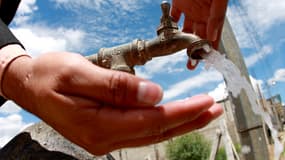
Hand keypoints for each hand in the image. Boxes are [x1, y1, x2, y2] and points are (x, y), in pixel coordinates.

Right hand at [2, 49, 222, 154]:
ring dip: (178, 123)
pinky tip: (172, 117)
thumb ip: (116, 87)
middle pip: (155, 131)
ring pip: (149, 133)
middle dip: (188, 121)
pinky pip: (139, 130)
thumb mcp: (78, 73)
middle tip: (214, 110)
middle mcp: (103, 139)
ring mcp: (103, 139)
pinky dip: (160, 123)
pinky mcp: (104, 132)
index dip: (181, 112)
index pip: (151, 120)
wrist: (30, 85)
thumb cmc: (50, 76)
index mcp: (97, 125)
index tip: (205, 102)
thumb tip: (155, 95)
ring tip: (202, 113)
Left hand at [171, 0, 227, 68]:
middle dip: (194, 52)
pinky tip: (166, 35)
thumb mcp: (218, 0)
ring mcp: (190, 10)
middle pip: (198, 38)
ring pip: (185, 31)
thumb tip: (213, 36)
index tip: (207, 63)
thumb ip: (217, 16)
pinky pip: (172, 18)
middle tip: (191, 66)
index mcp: (213, 15)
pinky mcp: (178, 4)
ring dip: (181, 43)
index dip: (209, 50)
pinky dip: (168, 26)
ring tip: (177, 55)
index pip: (212, 37)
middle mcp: (202, 15)